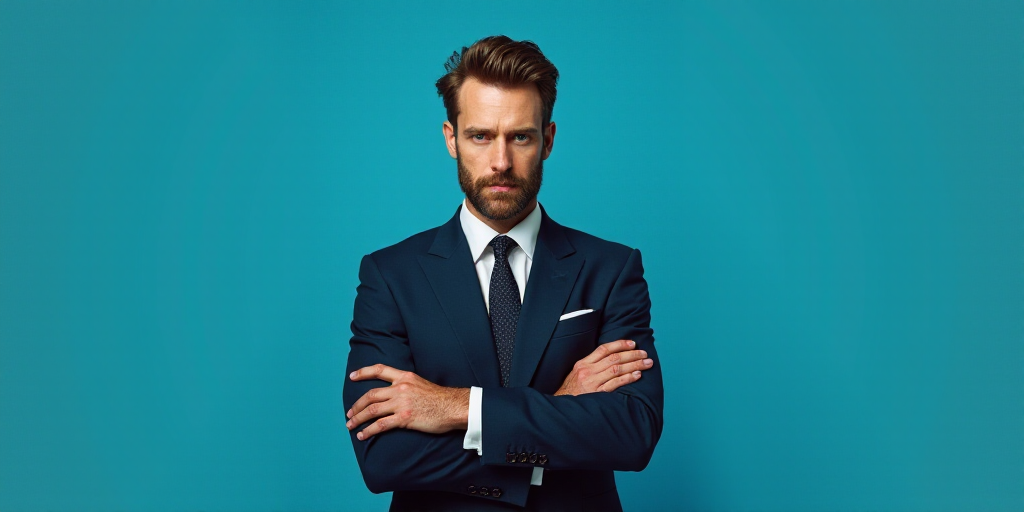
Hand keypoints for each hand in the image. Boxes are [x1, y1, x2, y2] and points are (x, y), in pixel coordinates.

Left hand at [346, 364, 469, 440]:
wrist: (454, 407)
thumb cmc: (441, 399)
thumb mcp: (421, 384)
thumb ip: (407, 386)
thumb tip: (395, 394)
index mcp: (405, 377)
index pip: (379, 370)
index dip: (363, 372)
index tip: (352, 376)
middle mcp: (400, 388)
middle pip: (370, 395)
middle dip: (356, 405)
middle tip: (349, 414)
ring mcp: (401, 403)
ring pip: (372, 410)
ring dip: (358, 419)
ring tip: (351, 426)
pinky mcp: (404, 418)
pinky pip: (380, 425)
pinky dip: (369, 430)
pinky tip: (363, 435)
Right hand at [554, 339, 652, 395]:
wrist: (562, 406)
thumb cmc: (571, 390)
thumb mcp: (577, 373)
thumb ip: (591, 365)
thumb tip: (611, 357)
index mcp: (583, 363)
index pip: (604, 349)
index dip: (620, 344)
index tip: (633, 344)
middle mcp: (588, 371)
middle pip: (614, 358)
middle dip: (632, 355)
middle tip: (645, 354)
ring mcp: (593, 383)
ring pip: (617, 369)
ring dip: (634, 365)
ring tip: (646, 363)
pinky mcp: (597, 394)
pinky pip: (615, 384)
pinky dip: (628, 378)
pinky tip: (637, 375)